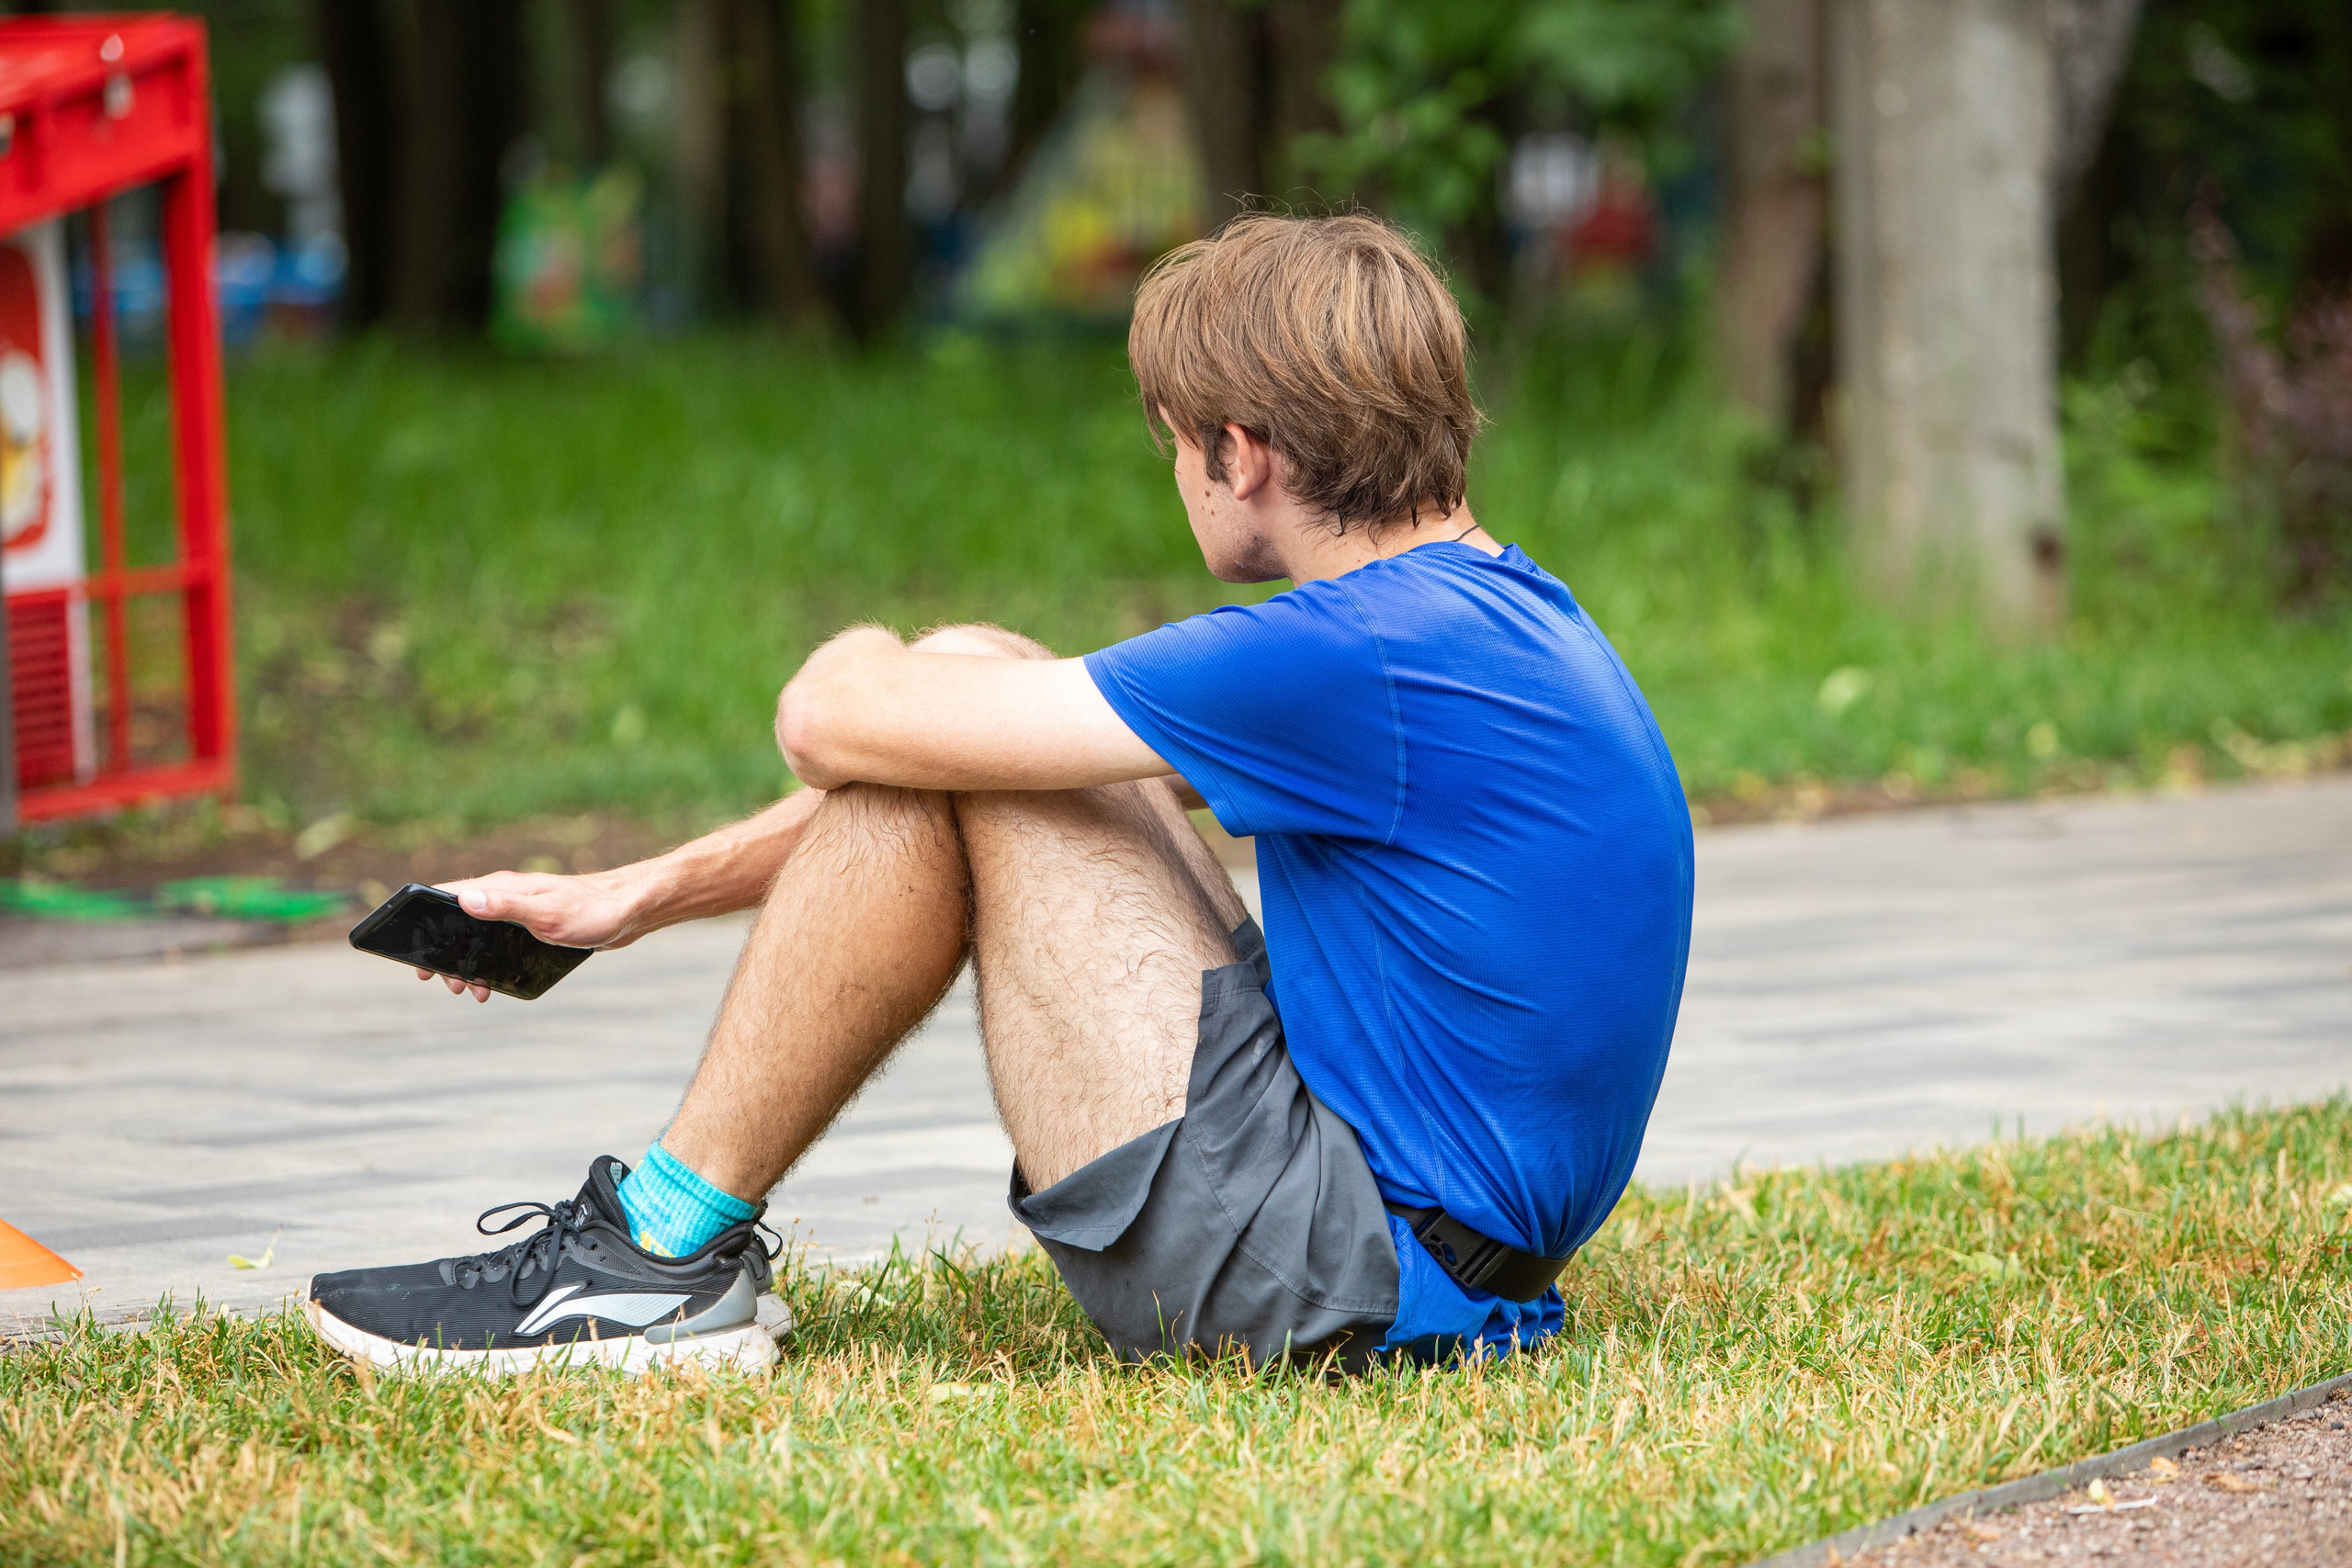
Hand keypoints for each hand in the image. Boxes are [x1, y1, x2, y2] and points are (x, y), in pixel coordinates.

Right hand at [413, 869, 644, 1003]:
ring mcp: (519, 910)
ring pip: (478, 936)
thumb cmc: (591, 911)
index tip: (415, 952)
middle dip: (446, 954)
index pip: (448, 896)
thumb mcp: (546, 915)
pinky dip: (489, 964)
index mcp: (502, 887)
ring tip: (470, 990)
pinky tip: (493, 984)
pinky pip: (498, 944)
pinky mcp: (532, 925)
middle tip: (446, 984)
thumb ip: (505, 907)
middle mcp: (506, 896)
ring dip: (468, 964)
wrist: (628, 912)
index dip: (425, 921)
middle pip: (458, 922)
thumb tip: (464, 899)